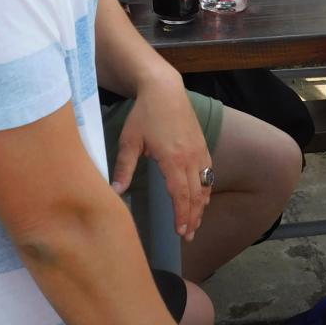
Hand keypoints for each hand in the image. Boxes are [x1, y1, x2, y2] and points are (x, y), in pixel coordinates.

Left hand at [111, 70, 210, 240]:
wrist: (164, 89)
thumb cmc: (144, 114)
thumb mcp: (130, 141)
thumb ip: (124, 167)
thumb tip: (116, 191)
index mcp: (172, 159)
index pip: (181, 195)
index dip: (182, 215)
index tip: (181, 231)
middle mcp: (190, 158)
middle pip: (196, 195)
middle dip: (193, 217)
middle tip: (189, 235)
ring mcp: (200, 151)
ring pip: (206, 185)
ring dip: (202, 206)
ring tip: (196, 222)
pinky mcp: (203, 145)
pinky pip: (209, 172)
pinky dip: (207, 188)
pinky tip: (203, 198)